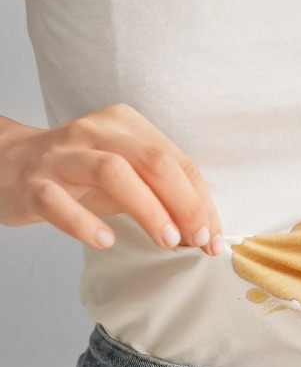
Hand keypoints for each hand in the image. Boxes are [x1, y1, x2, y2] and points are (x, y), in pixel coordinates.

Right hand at [0, 103, 222, 254]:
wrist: (5, 164)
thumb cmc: (79, 174)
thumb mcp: (125, 174)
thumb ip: (161, 195)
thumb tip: (204, 232)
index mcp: (126, 124)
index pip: (177, 161)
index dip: (201, 201)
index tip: (214, 238)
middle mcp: (95, 132)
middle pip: (153, 161)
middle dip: (184, 203)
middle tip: (197, 240)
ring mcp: (61, 156)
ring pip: (113, 172)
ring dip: (148, 209)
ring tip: (166, 242)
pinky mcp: (31, 183)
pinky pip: (58, 201)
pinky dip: (85, 222)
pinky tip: (106, 240)